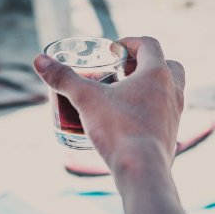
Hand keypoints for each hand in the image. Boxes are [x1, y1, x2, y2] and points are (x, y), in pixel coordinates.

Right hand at [34, 37, 183, 174]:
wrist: (142, 171)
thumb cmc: (118, 130)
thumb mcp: (86, 100)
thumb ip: (63, 78)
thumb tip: (39, 60)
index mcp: (157, 74)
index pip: (149, 44)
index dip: (130, 42)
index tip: (113, 50)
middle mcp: (172, 91)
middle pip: (168, 64)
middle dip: (146, 63)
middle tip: (123, 70)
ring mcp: (175, 113)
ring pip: (170, 89)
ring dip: (151, 86)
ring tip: (125, 94)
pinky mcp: (171, 134)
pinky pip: (165, 112)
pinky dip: (152, 108)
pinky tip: (130, 119)